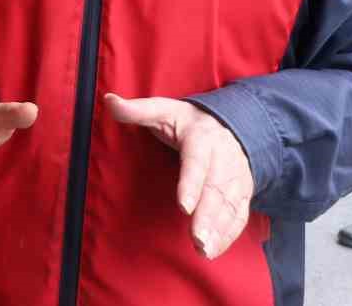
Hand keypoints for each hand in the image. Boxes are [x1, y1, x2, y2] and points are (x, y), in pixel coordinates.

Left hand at [103, 93, 253, 259]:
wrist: (231, 125)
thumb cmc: (188, 121)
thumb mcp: (163, 110)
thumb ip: (137, 109)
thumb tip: (109, 100)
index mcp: (202, 138)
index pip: (196, 163)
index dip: (191, 184)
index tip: (183, 206)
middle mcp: (223, 159)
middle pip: (216, 190)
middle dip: (207, 217)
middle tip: (197, 239)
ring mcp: (235, 177)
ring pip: (230, 206)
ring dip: (218, 230)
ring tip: (203, 250)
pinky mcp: (242, 192)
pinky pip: (238, 215)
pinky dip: (228, 234)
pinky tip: (214, 250)